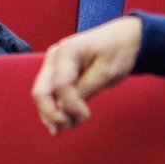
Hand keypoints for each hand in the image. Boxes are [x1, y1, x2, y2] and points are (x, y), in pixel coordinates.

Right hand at [32, 17, 143, 133]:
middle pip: (41, 91)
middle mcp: (54, 56)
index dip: (71, 106)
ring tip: (69, 126)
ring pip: (42, 95)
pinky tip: (62, 120)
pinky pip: (49, 93)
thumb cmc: (118, 50)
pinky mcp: (57, 72)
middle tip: (69, 126)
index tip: (87, 116)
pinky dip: (54, 108)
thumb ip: (85, 89)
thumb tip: (64, 110)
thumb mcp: (106, 71)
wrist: (123, 37)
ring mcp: (53, 64)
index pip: (60, 86)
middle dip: (52, 114)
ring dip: (51, 114)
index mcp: (67, 51)